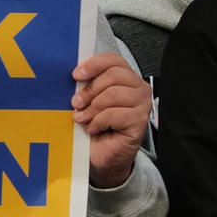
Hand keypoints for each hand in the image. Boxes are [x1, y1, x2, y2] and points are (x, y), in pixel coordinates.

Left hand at [72, 52, 148, 188]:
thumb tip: (74, 75)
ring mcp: (142, 104)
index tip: (76, 75)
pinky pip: (115, 114)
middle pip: (113, 75)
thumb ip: (85, 86)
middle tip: (76, 103)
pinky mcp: (140, 121)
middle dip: (90, 90)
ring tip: (83, 118)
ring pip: (113, 94)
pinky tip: (93, 129)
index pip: (113, 60)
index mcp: (125, 78)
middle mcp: (138, 88)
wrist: (101, 156)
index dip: (93, 65)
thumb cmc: (94, 127)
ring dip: (93, 108)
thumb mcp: (87, 101)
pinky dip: (98, 122)